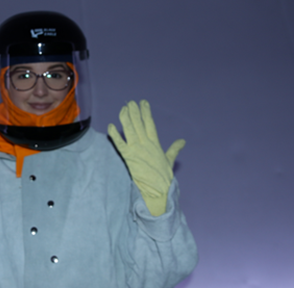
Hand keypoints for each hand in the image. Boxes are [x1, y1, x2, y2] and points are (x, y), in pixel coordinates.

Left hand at [107, 100, 184, 215]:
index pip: (150, 123)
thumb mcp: (170, 159)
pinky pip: (119, 143)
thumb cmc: (164, 177)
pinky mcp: (128, 157)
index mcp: (155, 143)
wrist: (158, 190)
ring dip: (125, 118)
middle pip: (139, 124)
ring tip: (123, 108)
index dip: (146, 112)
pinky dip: (114, 135)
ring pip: (129, 130)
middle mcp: (145, 144)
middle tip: (130, 102)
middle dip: (134, 112)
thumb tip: (182, 141)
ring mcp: (136, 150)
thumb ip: (174, 148)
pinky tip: (110, 126)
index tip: (143, 103)